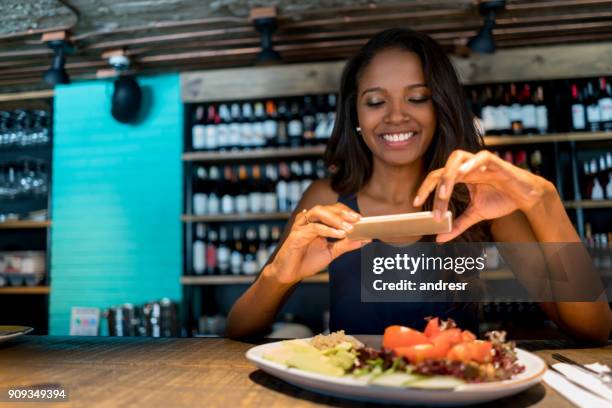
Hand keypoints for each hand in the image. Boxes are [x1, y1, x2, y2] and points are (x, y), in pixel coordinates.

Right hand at [268, 203, 369, 283]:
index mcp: (318, 222)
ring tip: (348, 227)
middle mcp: (309, 220)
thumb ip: (346, 245)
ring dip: (335, 218)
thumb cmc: (307, 261)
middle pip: (327, 208)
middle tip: (358, 219)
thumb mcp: (331, 252)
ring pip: (318, 212)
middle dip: (343, 212)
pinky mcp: (296, 234)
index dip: (347, 212)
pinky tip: (339, 234)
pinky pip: (313, 227)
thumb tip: (365, 240)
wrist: (289, 274)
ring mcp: (301, 226)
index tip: (361, 219)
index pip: (333, 210)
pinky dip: (327, 230)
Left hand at [413, 149, 554, 241]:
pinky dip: (471, 164)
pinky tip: (463, 176)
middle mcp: (468, 167)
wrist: (527, 197)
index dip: (425, 189)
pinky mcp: (497, 162)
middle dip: (432, 185)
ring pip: (457, 158)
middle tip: (427, 202)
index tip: (415, 204)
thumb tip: (439, 238)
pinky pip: (481, 157)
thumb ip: (458, 224)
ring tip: (444, 195)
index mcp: (462, 176)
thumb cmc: (502, 200)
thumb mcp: (476, 214)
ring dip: (448, 176)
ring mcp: (481, 162)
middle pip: (443, 168)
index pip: (437, 178)